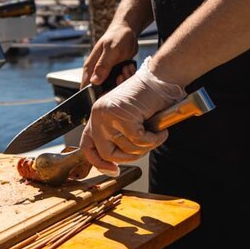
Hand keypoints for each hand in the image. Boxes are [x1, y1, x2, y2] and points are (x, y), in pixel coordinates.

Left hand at [80, 58, 185, 174]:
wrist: (162, 78)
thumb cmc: (149, 98)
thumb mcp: (127, 118)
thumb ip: (118, 136)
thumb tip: (114, 163)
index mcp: (97, 116)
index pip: (87, 146)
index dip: (99, 162)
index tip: (113, 170)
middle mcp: (98, 114)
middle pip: (107, 153)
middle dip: (129, 157)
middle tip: (145, 148)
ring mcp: (108, 115)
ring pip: (126, 148)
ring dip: (146, 146)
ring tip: (156, 134)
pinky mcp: (122, 115)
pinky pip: (139, 140)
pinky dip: (154, 139)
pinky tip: (161, 131)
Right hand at [81, 23, 137, 87]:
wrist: (127, 31)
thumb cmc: (117, 37)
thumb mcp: (111, 50)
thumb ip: (103, 65)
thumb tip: (94, 81)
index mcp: (90, 67)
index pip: (86, 88)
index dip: (95, 94)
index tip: (108, 91)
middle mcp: (97, 72)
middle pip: (101, 91)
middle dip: (113, 88)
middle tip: (121, 75)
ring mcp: (106, 74)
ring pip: (112, 88)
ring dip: (122, 82)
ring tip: (126, 67)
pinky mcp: (115, 74)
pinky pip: (121, 83)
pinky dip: (127, 78)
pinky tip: (129, 67)